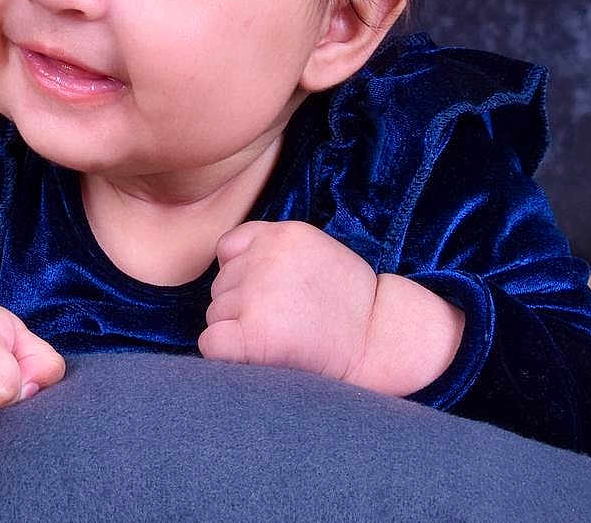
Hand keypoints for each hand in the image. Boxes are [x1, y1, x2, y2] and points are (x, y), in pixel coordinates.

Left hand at [197, 220, 379, 383]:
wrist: (380, 341)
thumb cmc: (349, 303)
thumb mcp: (315, 252)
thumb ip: (272, 251)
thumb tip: (223, 265)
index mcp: (282, 234)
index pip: (228, 250)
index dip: (242, 277)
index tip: (270, 297)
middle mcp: (265, 258)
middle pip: (220, 286)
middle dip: (241, 307)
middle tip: (285, 322)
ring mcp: (257, 294)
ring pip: (215, 314)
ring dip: (237, 331)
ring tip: (281, 338)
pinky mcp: (254, 333)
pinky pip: (210, 342)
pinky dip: (225, 354)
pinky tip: (257, 356)